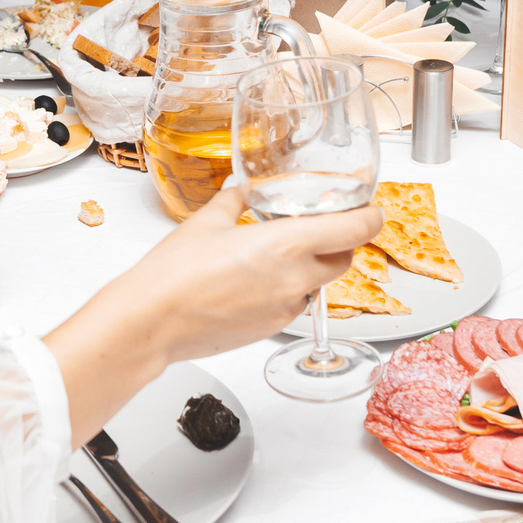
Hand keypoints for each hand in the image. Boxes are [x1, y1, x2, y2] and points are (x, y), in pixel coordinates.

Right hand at [44, 186, 382, 439]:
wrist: (151, 321)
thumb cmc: (173, 273)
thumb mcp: (206, 222)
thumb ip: (234, 203)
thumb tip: (240, 193)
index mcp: (287, 244)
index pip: (355, 230)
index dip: (370, 218)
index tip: (370, 211)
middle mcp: (295, 278)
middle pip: (344, 259)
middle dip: (339, 243)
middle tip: (319, 228)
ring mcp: (285, 308)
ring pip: (318, 284)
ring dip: (310, 269)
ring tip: (275, 256)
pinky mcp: (271, 330)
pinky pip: (293, 305)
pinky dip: (286, 291)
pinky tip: (253, 282)